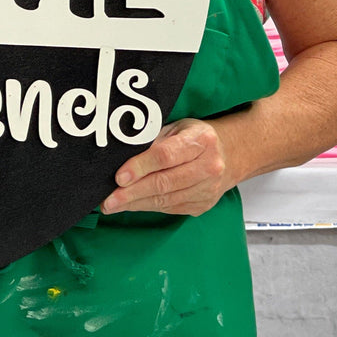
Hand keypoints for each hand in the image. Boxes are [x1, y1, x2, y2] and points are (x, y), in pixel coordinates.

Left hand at [101, 118, 233, 216]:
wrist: (229, 155)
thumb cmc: (196, 138)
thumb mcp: (177, 128)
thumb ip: (153, 141)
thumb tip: (120, 156)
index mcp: (201, 140)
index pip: (166, 156)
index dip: (140, 167)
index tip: (119, 177)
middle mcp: (209, 166)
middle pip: (164, 183)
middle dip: (131, 193)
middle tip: (108, 199)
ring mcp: (208, 188)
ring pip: (166, 200)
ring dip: (135, 204)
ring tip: (112, 205)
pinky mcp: (203, 205)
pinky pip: (170, 208)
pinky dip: (148, 207)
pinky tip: (132, 205)